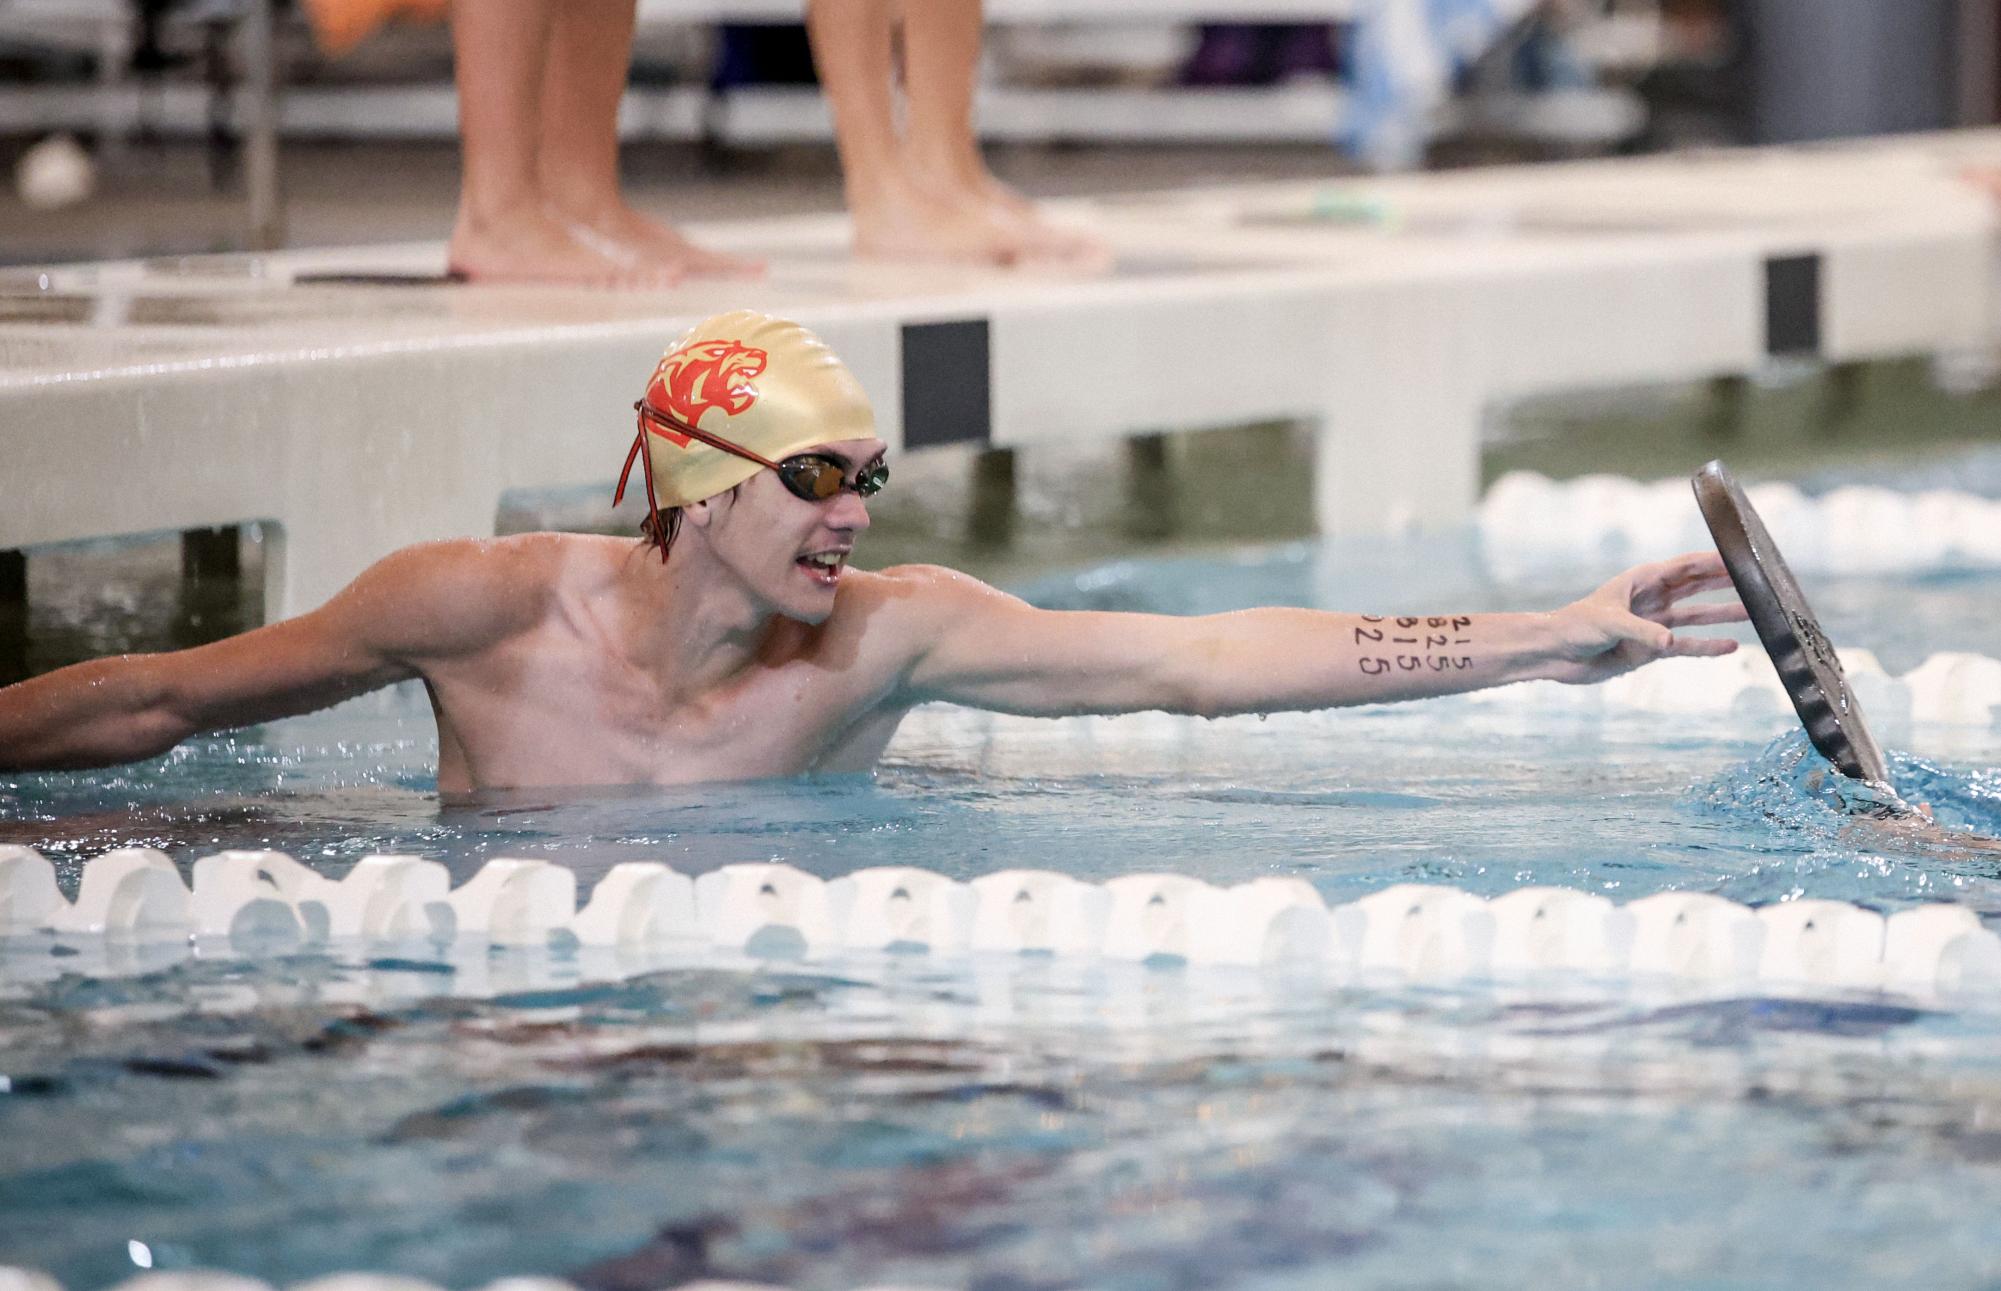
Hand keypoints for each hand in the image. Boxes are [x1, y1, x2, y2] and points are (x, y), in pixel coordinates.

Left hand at [1539, 551, 1748, 684]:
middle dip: (1728, 582)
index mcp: (1642, 580)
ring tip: (1756, 612)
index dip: (1714, 560)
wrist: (1555, 654)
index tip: (1745, 556)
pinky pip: (1686, 645)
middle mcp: (1653, 599)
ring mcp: (1654, 624)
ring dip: (1724, 614)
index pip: (1686, 566)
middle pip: (1698, 587)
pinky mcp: (1650, 648)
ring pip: (1697, 616)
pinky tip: (1730, 646)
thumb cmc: (1574, 626)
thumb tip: (1671, 643)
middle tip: (1762, 579)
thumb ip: (1642, 632)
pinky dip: (1707, 646)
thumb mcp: (1608, 624)